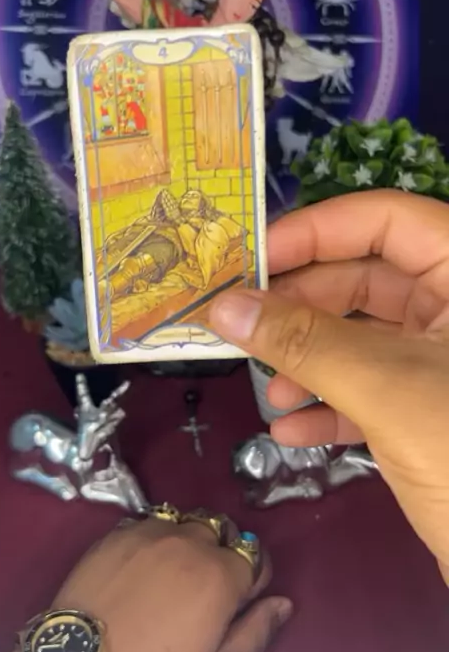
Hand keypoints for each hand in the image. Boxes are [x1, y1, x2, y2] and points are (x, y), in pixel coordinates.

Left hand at [54, 518, 291, 651]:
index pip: (256, 555)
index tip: (240, 599)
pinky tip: (143, 565)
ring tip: (174, 571)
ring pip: (183, 520)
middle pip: (220, 530)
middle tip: (206, 586)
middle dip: (223, 551)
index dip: (254, 577)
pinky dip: (155, 537)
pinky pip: (147, 522)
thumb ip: (257, 632)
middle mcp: (187, 542)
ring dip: (189, 538)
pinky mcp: (113, 536)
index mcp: (221, 574)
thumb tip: (283, 602)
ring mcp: (146, 534)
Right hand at [209, 190, 448, 582]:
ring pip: (360, 339)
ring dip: (307, 362)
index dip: (315, 230)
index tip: (250, 260)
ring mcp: (442, 362)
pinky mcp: (429, 410)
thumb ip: (304, 342)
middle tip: (240, 328)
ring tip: (268, 390)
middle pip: (363, 280)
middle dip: (300, 309)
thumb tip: (223, 306)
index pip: (385, 219)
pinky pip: (369, 390)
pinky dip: (328, 407)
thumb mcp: (386, 388)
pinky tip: (291, 432)